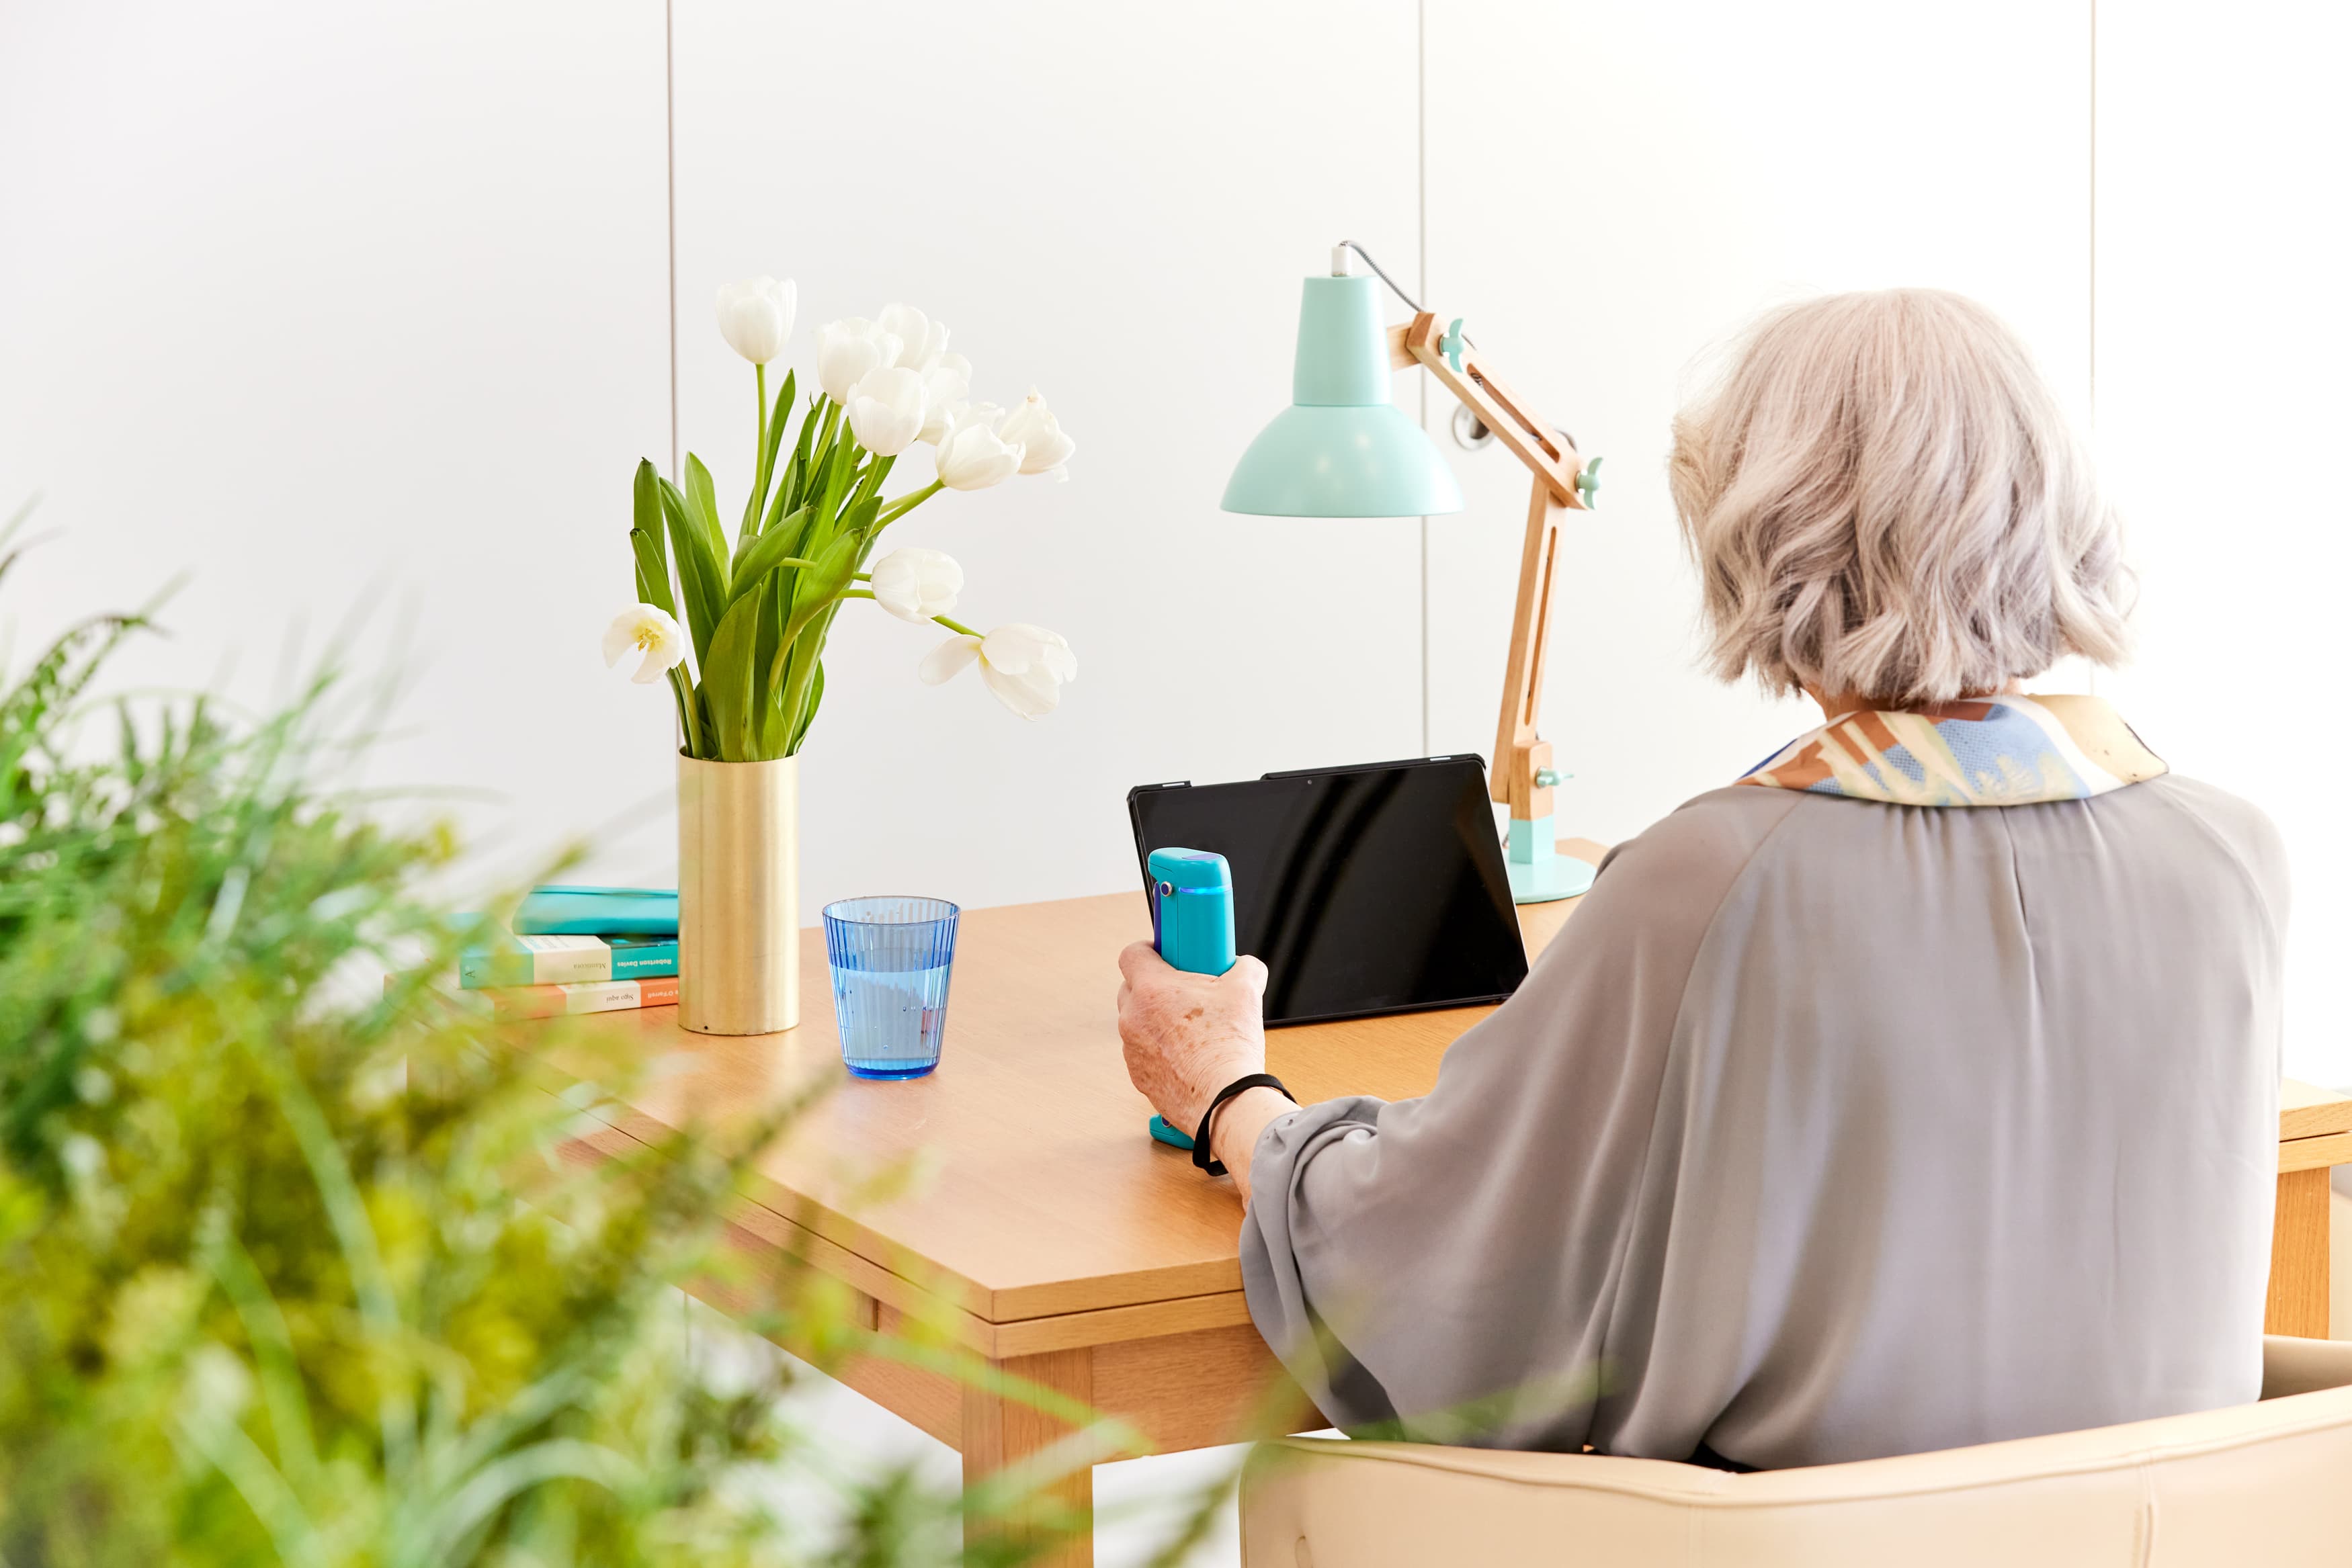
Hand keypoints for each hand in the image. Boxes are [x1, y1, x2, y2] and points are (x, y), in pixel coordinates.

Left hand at [1116, 941, 1269, 1136]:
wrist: (1226, 1101)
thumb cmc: (1230, 1047)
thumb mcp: (1246, 991)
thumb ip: (1245, 967)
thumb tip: (1245, 966)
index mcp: (1151, 990)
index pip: (1131, 954)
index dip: (1148, 949)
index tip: (1164, 954)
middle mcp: (1132, 1019)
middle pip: (1131, 989)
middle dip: (1154, 987)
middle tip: (1184, 991)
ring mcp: (1132, 1051)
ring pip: (1137, 1024)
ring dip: (1156, 1021)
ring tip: (1190, 1028)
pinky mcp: (1139, 1077)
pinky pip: (1143, 1054)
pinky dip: (1159, 1051)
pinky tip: (1187, 1056)